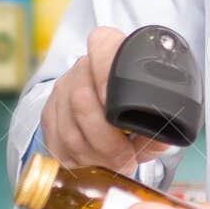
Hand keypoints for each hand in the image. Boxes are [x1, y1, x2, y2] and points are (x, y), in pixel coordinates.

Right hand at [39, 26, 170, 174]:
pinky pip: (57, 143)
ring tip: (116, 164)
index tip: (117, 104)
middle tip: (127, 157)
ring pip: (69, 129)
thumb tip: (160, 136)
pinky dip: (78, 160)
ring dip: (94, 155)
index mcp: (112, 54)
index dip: (106, 72)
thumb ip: (159, 122)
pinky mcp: (49, 114)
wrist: (108, 110)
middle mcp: (83, 68)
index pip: (103, 44)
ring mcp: (62, 90)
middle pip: (82, 99)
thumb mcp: (153, 113)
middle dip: (107, 140)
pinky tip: (95, 163)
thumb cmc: (137, 109)